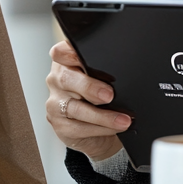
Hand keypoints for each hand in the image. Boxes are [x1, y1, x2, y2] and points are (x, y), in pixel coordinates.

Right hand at [45, 40, 128, 162]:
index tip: (83, 58)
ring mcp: (55, 104)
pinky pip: (79, 128)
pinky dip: (101, 129)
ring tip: (123, 119)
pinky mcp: (60, 125)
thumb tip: (127, 71)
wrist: (96, 131)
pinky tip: (114, 128)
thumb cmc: (100, 98)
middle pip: (66, 79)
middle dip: (89, 87)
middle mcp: (57, 81)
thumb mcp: (104, 78)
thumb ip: (105, 70)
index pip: (61, 52)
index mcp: (66, 63)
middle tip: (110, 95)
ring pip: (75, 108)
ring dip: (102, 116)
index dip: (68, 52)